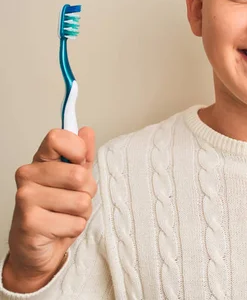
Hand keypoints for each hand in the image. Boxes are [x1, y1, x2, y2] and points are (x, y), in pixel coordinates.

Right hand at [3, 128, 95, 292]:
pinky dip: (75, 229)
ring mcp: (26, 198)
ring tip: (65, 215)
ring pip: (81, 201)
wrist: (36, 249)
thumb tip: (86, 131)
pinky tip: (59, 229)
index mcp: (40, 161)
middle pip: (79, 175)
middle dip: (87, 192)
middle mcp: (28, 176)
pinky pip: (76, 223)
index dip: (78, 150)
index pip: (58, 138)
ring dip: (82, 213)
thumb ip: (83, 155)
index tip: (79, 163)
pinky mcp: (30, 223)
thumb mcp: (75, 181)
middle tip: (73, 201)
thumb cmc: (56, 211)